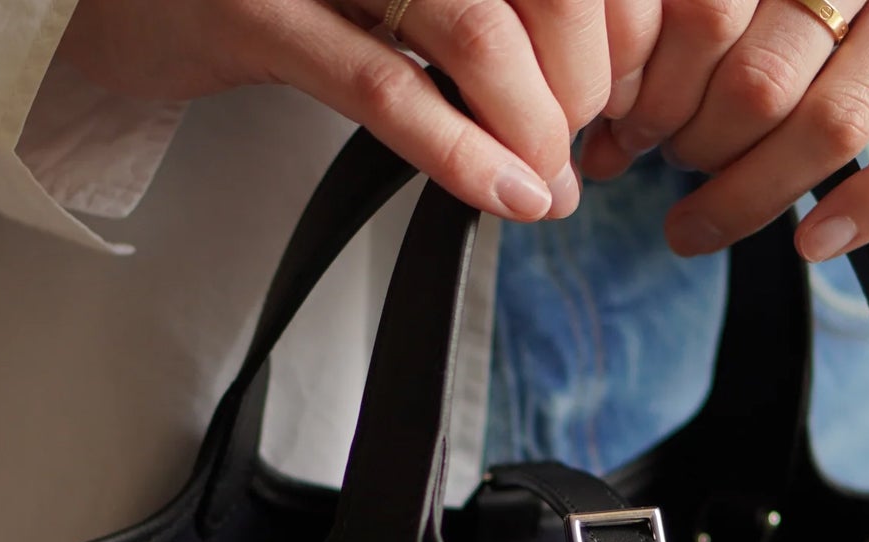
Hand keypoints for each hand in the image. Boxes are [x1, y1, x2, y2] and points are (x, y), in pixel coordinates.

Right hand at [60, 0, 652, 222]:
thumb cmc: (262, 1)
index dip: (613, 32)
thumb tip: (560, 167)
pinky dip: (457, 151)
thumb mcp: (383, 6)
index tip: (609, 102)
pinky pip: (383, 86)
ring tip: (539, 181)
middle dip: (580, 84)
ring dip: (530, 124)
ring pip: (476, 30)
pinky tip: (505, 194)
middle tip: (565, 149)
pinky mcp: (255, 9)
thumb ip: (472, 55)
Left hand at [577, 0, 868, 258]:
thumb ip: (698, 45)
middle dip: (701, 151)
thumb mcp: (758, 6)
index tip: (618, 141)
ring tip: (697, 227)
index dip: (656, 94)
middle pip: (763, 77)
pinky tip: (813, 245)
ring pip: (832, 118)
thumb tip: (597, 150)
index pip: (708, 20)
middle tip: (669, 188)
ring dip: (754, 190)